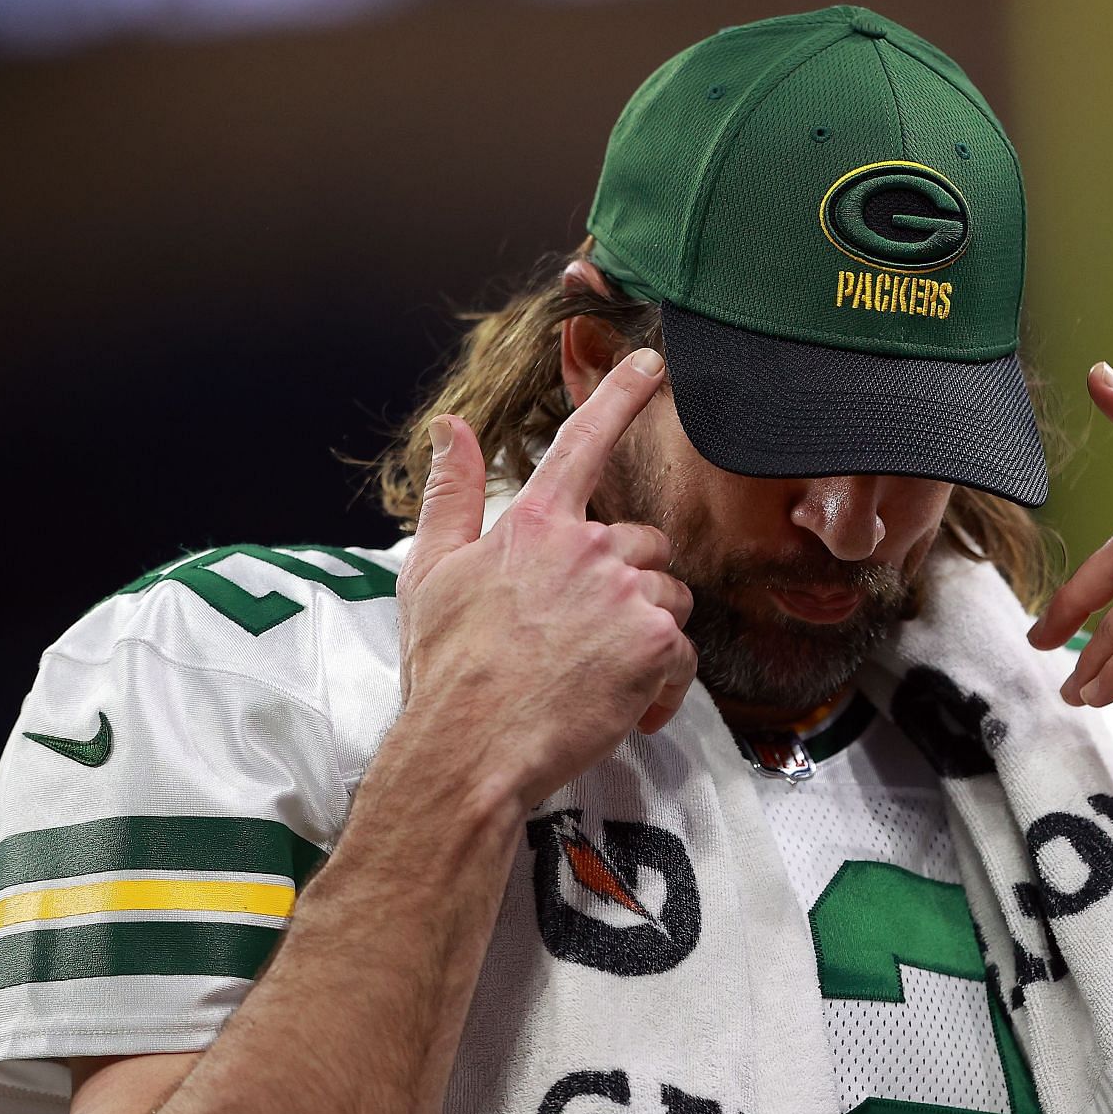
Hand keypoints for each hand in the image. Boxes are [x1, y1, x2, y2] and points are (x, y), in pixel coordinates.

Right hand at [394, 347, 697, 811]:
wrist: (468, 748)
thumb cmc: (447, 670)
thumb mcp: (430, 573)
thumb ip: (451, 494)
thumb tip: (449, 428)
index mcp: (532, 523)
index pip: (581, 443)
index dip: (620, 396)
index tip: (653, 364)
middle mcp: (585, 546)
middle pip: (643, 542)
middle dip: (630, 584)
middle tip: (587, 637)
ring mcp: (623, 591)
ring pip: (668, 595)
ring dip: (647, 634)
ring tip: (600, 677)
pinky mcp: (653, 641)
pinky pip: (683, 653)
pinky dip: (663, 685)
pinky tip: (628, 709)